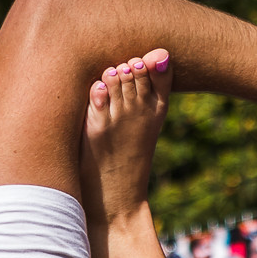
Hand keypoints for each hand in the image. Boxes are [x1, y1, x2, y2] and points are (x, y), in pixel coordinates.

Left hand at [80, 50, 170, 226]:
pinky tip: (96, 98)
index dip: (145, 63)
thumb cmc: (126, 158)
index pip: (160, 67)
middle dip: (124, 68)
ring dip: (107, 77)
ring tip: (105, 98)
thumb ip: (145, 90)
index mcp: (159, 109)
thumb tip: (150, 56)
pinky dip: (96, 90)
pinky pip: (98, 92)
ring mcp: (122, 118)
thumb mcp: (146, 123)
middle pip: (135, 67)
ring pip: (115, 74)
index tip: (135, 75)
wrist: (117, 201)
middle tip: (116, 86)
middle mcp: (143, 111)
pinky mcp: (98, 128)